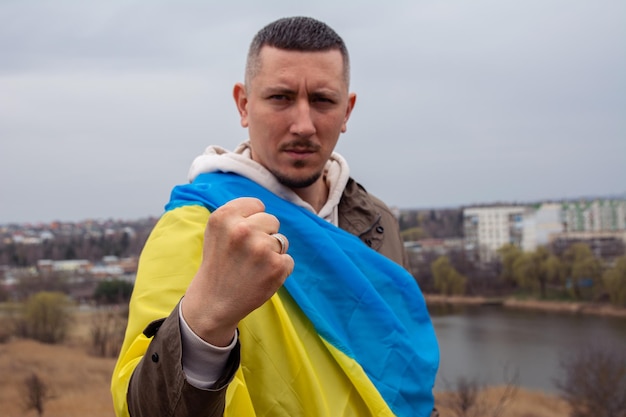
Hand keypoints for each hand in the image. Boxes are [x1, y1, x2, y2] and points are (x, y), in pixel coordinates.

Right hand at [182, 197, 293, 345]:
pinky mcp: (277, 267)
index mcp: (224, 216)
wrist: (214, 302)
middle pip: (272, 220)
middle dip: (263, 235)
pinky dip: (279, 269)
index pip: (257, 205)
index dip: (251, 221)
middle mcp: (242, 229)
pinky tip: (261, 278)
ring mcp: (261, 248)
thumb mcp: (217, 229)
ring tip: (252, 267)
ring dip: (271, 253)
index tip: (239, 237)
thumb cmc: (219, 263)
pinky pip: (288, 259)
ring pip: (281, 240)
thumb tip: (265, 207)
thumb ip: (239, 213)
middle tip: (245, 255)